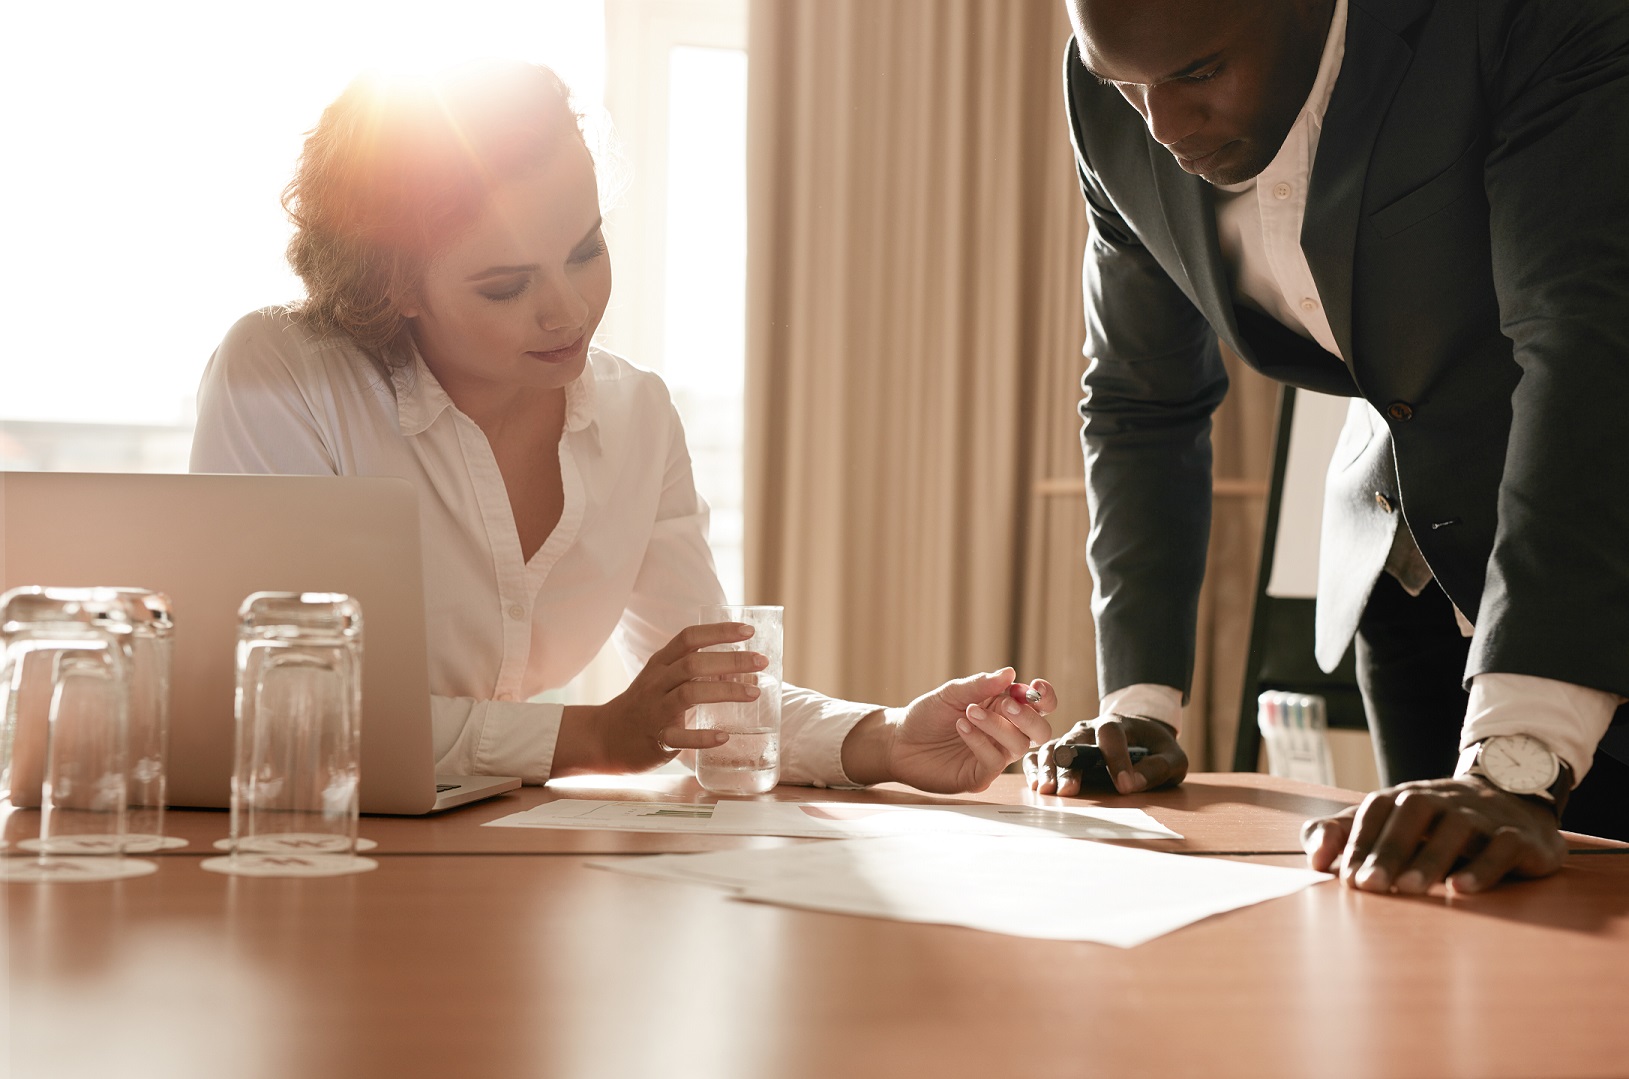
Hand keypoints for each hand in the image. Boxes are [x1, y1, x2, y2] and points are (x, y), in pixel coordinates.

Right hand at [562, 622, 764, 774]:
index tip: (748, 631)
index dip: (719, 631)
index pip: (689, 637)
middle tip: (761, 662)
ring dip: (725, 691)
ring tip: (754, 694)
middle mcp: (656, 682)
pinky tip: (724, 736)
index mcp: (661, 663)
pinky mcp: (656, 739)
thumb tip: (740, 667)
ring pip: (689, 694)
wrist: (604, 737)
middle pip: (694, 664)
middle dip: (731, 661)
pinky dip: (704, 737)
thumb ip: (694, 670)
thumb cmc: (644, 705)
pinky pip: (680, 736)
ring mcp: (655, 710)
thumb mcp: (662, 679)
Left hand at [844, 669, 1054, 793]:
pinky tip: (961, 727)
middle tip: (1006, 702)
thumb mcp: (951, 693)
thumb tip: (1009, 673)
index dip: (1045, 697)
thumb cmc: (927, 716)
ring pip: (1019, 745)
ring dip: (997, 725)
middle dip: (1028, 716)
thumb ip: (980, 684)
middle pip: (1040, 730)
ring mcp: (994, 756)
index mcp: (1004, 709)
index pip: (1039, 705)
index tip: (1036, 687)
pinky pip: (994, 762)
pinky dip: (980, 741)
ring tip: (969, 711)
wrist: (898, 741)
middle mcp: (1005, 734)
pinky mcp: (980, 775)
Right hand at [1023, 713, 1187, 795]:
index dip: (1116, 759)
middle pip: (1074, 741)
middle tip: (1067, 791)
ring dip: (1048, 769)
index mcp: (1117, 723)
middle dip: (1070, 767)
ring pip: (1054, 747)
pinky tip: (1034, 784)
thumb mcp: (1172, 757)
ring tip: (1046, 791)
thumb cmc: (1155, 748)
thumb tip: (1132, 785)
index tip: (1124, 786)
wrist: (1139, 735)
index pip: (1111, 734)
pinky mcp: (1061, 750)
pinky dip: (1035, 767)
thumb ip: (1158, 768)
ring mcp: (1072, 739)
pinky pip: (1041, 754)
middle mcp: (1089, 728)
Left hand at [1301, 776, 1565, 893]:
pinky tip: (1461, 889)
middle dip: (1389, 849)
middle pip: (1413, 813)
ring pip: (1456, 828)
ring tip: (1409, 889)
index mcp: (1407, 796)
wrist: (1514, 800)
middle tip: (1371, 887)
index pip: (1376, 809)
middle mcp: (1443, 799)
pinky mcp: (1518, 837)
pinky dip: (1483, 867)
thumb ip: (1343, 835)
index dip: (1359, 840)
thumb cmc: (1435, 824)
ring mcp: (1482, 815)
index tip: (1347, 878)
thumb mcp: (1388, 824)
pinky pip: (1502, 846)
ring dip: (1430, 858)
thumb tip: (1315, 862)